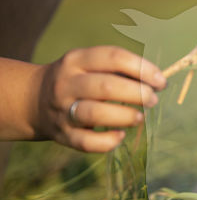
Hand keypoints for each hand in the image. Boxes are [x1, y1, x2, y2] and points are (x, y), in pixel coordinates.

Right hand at [36, 46, 165, 151]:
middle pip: (106, 87)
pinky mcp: (63, 134)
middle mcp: (67, 83)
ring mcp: (63, 110)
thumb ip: (120, 70)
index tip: (161, 81)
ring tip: (140, 118)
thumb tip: (158, 81)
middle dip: (137, 94)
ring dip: (125, 117)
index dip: (142, 68)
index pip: (113, 57)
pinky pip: (86, 142)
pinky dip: (108, 141)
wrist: (33, 100)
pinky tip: (120, 135)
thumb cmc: (79, 80)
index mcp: (77, 60)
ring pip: (95, 114)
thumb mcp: (91, 65)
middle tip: (152, 100)